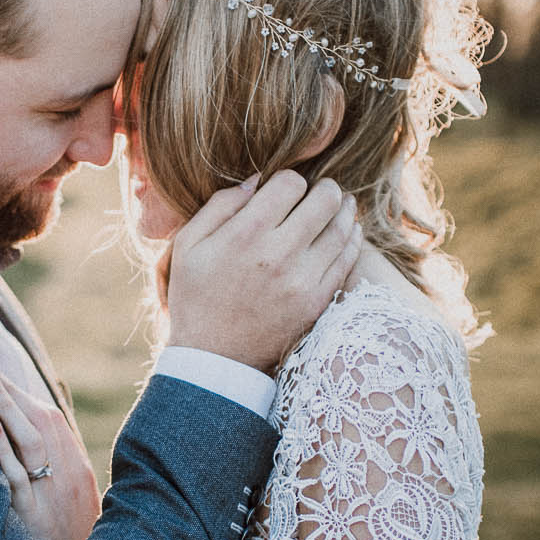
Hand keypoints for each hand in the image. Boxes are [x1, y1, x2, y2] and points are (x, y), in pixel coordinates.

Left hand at [0, 369, 97, 539]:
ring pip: (32, 442)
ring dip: (9, 409)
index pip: (51, 419)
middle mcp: (67, 477)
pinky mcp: (33, 518)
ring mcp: (50, 496)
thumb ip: (57, 470)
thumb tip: (33, 438)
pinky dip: (6, 450)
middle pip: (42, 421)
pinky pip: (19, 478)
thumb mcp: (74, 503)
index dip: (25, 394)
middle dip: (13, 392)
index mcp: (77, 470)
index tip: (0, 374)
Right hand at [163, 172, 361, 373]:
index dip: (289, 180)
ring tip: (341, 205)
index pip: (291, 183)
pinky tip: (348, 231)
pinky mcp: (317, 301)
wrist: (213, 359)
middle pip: (326, 200)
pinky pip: (347, 260)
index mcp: (245, 234)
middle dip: (324, 189)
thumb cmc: (195, 297)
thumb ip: (220, 205)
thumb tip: (257, 180)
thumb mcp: (187, 245)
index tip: (284, 191)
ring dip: (344, 210)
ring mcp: (302, 280)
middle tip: (319, 192)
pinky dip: (352, 240)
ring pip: (343, 227)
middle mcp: (278, 253)